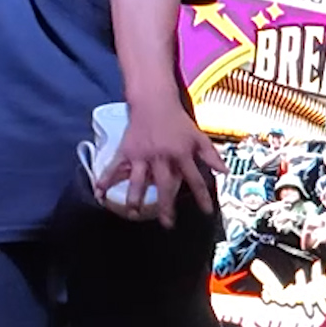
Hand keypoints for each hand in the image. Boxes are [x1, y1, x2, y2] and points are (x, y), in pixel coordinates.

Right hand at [95, 97, 221, 226]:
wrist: (154, 102)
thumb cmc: (178, 121)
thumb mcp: (199, 136)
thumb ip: (211, 156)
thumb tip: (226, 173)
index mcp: (181, 154)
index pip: (195, 179)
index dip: (202, 196)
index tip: (207, 212)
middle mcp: (161, 157)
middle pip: (164, 185)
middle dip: (166, 205)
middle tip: (167, 224)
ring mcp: (141, 155)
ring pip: (137, 180)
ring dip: (135, 198)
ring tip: (134, 213)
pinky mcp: (126, 151)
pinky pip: (114, 168)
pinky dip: (106, 180)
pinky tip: (100, 193)